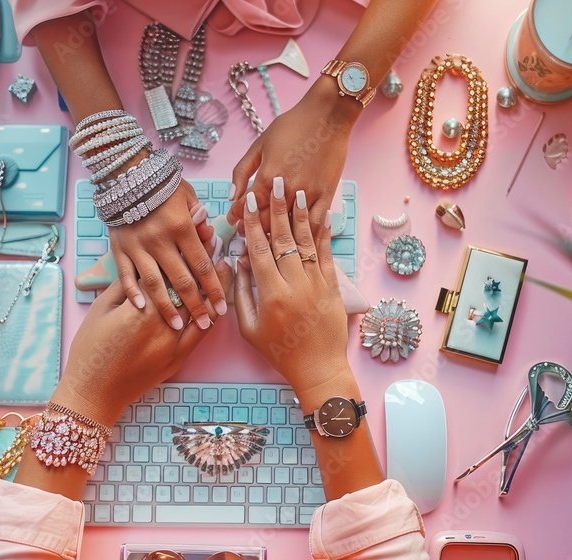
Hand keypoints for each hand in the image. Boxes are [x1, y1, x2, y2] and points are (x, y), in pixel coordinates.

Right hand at [51, 256, 233, 426]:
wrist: (94, 392)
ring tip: (224, 265)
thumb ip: (125, 285)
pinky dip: (211, 314)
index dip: (183, 250)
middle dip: (203, 263)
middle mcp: (162, 325)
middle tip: (215, 241)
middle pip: (189, 287)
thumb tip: (143, 264)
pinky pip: (201, 333)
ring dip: (214, 287)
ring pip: (202, 310)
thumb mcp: (101, 309)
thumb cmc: (90, 349)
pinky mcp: (178, 360)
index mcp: (140, 308)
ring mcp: (173, 345)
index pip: (168, 272)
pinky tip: (217, 300)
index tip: (195, 231)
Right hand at [109, 181, 227, 330]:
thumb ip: (200, 219)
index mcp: (181, 227)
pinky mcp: (119, 249)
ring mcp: (137, 246)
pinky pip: (126, 276)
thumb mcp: (188, 196)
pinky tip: (143, 309)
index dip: (214, 289)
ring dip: (168, 307)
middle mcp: (160, 240)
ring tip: (178, 325)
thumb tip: (212, 237)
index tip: (223, 308)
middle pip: (182, 280)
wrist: (126, 173)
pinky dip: (133, 293)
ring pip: (154, 284)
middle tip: (207, 323)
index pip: (203, 265)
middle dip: (196, 305)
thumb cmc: (162, 185)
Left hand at [226, 78, 355, 233]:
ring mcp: (309, 195)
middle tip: (246, 231)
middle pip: (265, 223)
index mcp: (268, 177)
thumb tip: (231, 196)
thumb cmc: (293, 126)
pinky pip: (315, 224)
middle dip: (252, 230)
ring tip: (267, 238)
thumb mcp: (259, 144)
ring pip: (289, 228)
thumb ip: (242, 171)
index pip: (246, 207)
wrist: (328, 116)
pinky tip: (297, 238)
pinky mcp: (326, 196)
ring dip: (275, 236)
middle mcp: (287, 190)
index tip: (232, 220)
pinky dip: (304, 235)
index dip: (236, 216)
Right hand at [234, 178, 349, 392]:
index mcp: (271, 294)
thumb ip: (241, 293)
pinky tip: (322, 216)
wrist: (317, 369)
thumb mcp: (249, 327)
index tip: (250, 203)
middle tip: (276, 183)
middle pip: (284, 239)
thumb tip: (238, 262)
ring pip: (307, 243)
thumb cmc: (278, 351)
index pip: (260, 250)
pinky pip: (327, 256)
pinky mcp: (333, 288)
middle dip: (278, 209)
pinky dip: (324, 235)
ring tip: (299, 191)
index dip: (255, 224)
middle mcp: (295, 285)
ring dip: (301, 215)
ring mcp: (316, 285)